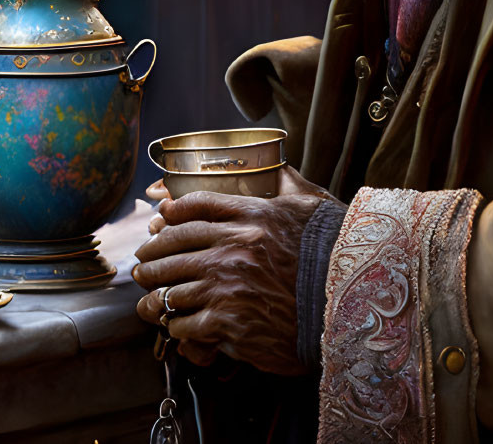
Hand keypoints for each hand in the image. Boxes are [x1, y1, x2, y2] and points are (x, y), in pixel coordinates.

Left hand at [132, 167, 339, 374]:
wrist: (351, 303)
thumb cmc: (335, 254)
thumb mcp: (312, 206)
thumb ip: (287, 184)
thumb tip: (278, 164)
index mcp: (253, 215)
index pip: (196, 207)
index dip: (171, 214)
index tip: (160, 220)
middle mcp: (234, 247)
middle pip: (172, 249)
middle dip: (151, 259)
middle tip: (142, 265)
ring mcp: (227, 286)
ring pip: (170, 290)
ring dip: (154, 299)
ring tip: (148, 303)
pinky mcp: (228, 323)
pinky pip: (184, 325)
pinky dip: (177, 328)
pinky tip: (177, 327)